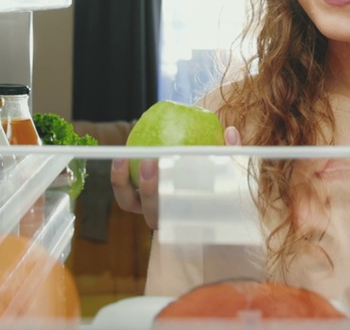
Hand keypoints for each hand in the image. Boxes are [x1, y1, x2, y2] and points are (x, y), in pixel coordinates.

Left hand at [111, 125, 241, 229]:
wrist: (193, 194)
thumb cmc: (214, 180)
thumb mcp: (226, 168)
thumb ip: (230, 153)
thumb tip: (231, 132)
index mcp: (189, 218)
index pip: (181, 218)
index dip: (179, 204)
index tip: (178, 177)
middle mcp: (165, 218)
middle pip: (153, 214)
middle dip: (149, 191)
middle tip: (150, 162)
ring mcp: (146, 208)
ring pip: (130, 204)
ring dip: (122, 183)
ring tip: (124, 157)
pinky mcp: (133, 197)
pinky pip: (123, 190)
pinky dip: (118, 175)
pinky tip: (121, 154)